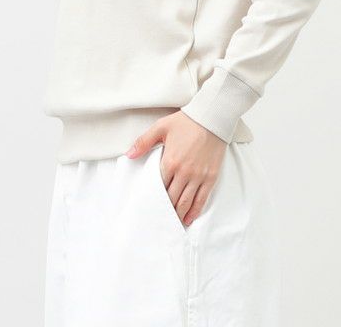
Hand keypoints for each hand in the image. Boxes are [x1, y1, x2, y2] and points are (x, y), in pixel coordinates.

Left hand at [125, 110, 226, 225]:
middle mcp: (184, 172)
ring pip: (186, 202)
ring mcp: (198, 176)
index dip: (154, 197)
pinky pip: (202, 199)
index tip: (149, 205)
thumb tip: (129, 154)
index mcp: (170, 161)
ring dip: (178, 214)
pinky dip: (194, 211)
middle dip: (165, 210)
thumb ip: (143, 142)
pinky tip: (189, 218)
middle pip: (172, 198)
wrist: (211, 117)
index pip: (159, 186)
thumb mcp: (161, 127)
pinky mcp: (211, 177)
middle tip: (158, 219)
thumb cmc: (186, 122)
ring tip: (172, 223)